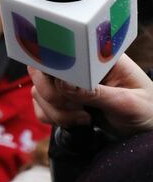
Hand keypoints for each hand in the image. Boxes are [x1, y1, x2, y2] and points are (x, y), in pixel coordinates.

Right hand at [29, 54, 152, 136]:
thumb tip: (62, 83)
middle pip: (41, 70)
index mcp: (96, 57)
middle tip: (76, 108)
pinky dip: (53, 118)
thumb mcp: (127, 102)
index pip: (61, 49)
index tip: (60, 84)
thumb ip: (96, 93)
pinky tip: (77, 122)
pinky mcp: (61, 102)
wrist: (147, 132)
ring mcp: (66, 85)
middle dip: (52, 94)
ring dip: (56, 111)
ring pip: (38, 92)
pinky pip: (40, 108)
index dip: (52, 64)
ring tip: (84, 118)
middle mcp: (77, 67)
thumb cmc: (146, 111)